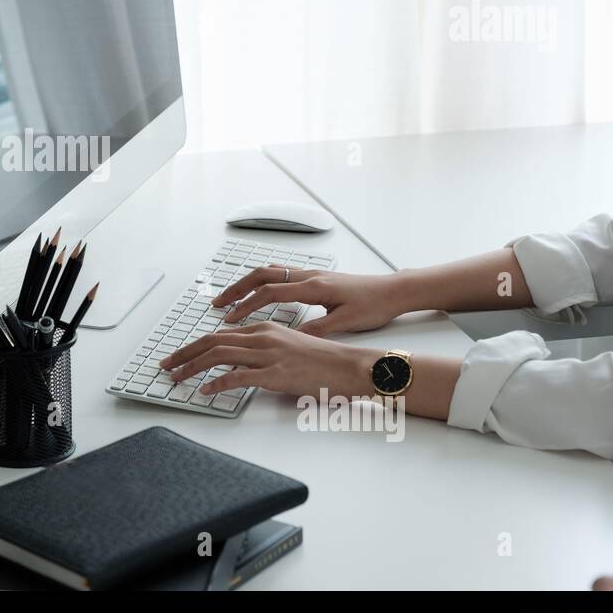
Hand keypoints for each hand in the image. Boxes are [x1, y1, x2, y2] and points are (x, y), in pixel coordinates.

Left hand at [159, 322, 374, 398]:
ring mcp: (268, 355)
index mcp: (264, 329)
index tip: (178, 355)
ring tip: (177, 378)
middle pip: (212, 341)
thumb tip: (238, 368)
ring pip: (219, 356)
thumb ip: (262, 353)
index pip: (220, 335)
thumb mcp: (287, 349)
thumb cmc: (323, 362)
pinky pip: (238, 377)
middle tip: (166, 365)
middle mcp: (263, 337)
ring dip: (192, 367)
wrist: (349, 367)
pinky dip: (217, 384)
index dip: (194, 345)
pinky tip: (205, 391)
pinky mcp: (276, 374)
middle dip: (184, 353)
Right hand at [212, 268, 407, 334]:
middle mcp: (308, 276)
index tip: (229, 319)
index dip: (246, 306)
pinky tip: (258, 294)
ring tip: (231, 299)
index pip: (269, 293)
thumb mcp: (345, 323)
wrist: (394, 290)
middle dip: (236, 289)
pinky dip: (262, 283)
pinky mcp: (315, 278)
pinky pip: (280, 275)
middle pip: (261, 276)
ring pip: (269, 273)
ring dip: (247, 284)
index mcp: (313, 287)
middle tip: (218, 304)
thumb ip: (316, 330)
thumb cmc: (374, 305)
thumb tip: (289, 339)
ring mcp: (311, 274)